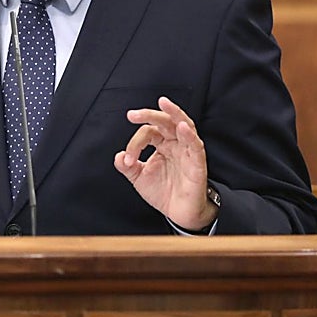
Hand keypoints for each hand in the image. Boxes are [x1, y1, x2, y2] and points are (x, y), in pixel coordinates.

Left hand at [114, 96, 216, 230]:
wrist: (179, 214)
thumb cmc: (163, 192)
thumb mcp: (140, 178)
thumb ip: (128, 166)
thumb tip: (118, 156)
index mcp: (161, 144)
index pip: (148, 132)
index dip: (134, 144)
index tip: (127, 160)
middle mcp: (175, 143)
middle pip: (165, 121)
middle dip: (149, 114)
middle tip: (132, 115)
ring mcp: (187, 151)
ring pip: (184, 125)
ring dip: (174, 113)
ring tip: (164, 103)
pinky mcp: (198, 162)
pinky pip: (195, 145)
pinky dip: (189, 135)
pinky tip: (182, 127)